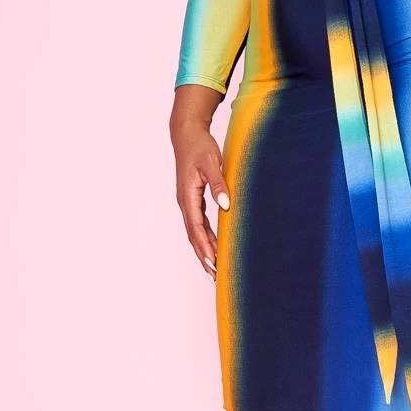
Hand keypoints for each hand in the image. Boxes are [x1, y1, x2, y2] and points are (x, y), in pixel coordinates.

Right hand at [171, 89, 229, 280]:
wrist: (187, 135)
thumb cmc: (199, 147)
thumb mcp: (211, 163)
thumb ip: (218, 184)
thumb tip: (225, 205)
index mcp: (188, 197)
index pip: (196, 228)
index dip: (205, 246)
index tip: (213, 262)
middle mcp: (185, 203)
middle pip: (193, 236)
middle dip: (203, 256)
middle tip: (214, 275)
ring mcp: (188, 202)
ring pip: (195, 232)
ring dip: (204, 250)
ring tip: (214, 268)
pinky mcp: (192, 200)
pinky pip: (198, 224)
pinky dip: (205, 238)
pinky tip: (214, 247)